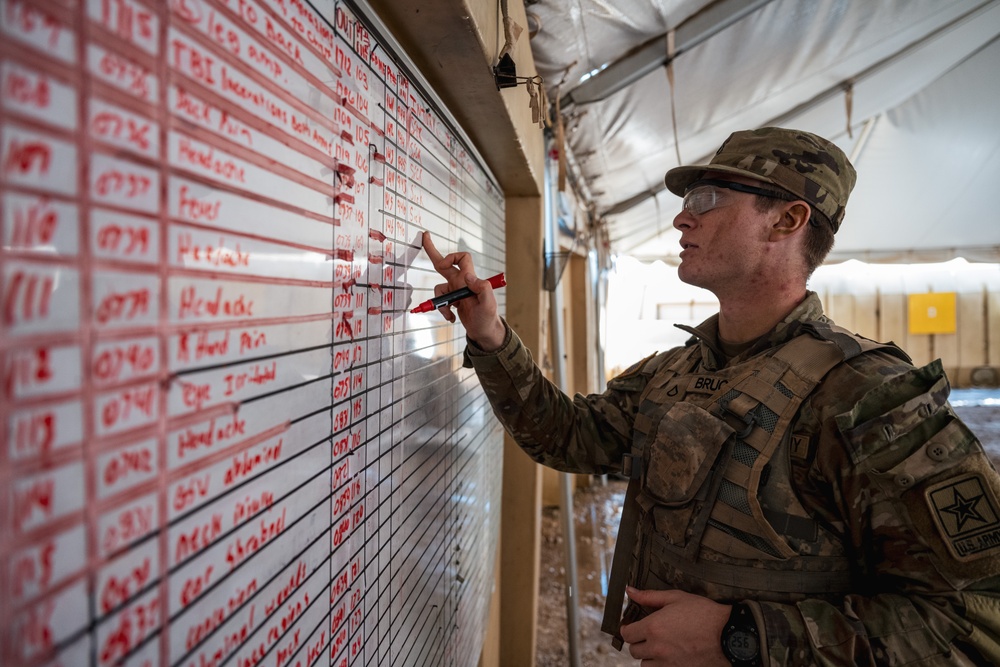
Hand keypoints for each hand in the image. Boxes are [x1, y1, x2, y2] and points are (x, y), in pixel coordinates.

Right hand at [421, 232, 505, 349]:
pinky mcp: (452, 302)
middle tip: (424, 237)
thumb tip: (468, 277)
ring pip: (438, 289)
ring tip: (450, 313)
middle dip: (432, 251)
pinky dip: (443, 310)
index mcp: (470, 279)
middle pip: (443, 265)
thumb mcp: (489, 304)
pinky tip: (452, 318)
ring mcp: (456, 292)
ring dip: (440, 303)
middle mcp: (461, 283)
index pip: (462, 258)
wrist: (484, 332)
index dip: (451, 257)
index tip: (443, 265)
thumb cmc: (489, 318)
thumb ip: (482, 288)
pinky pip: (440, 302)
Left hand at [619, 587, 731, 666]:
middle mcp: (657, 648)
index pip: (627, 634)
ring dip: (649, 657)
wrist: (729, 635)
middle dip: (639, 642)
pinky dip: (661, 666)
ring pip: (645, 665)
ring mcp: (667, 664)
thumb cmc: (705, 614)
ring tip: (661, 647)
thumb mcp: (676, 598)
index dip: (628, 629)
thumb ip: (650, 596)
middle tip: (650, 635)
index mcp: (653, 627)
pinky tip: (671, 657)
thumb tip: (630, 591)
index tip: (632, 627)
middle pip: (634, 650)